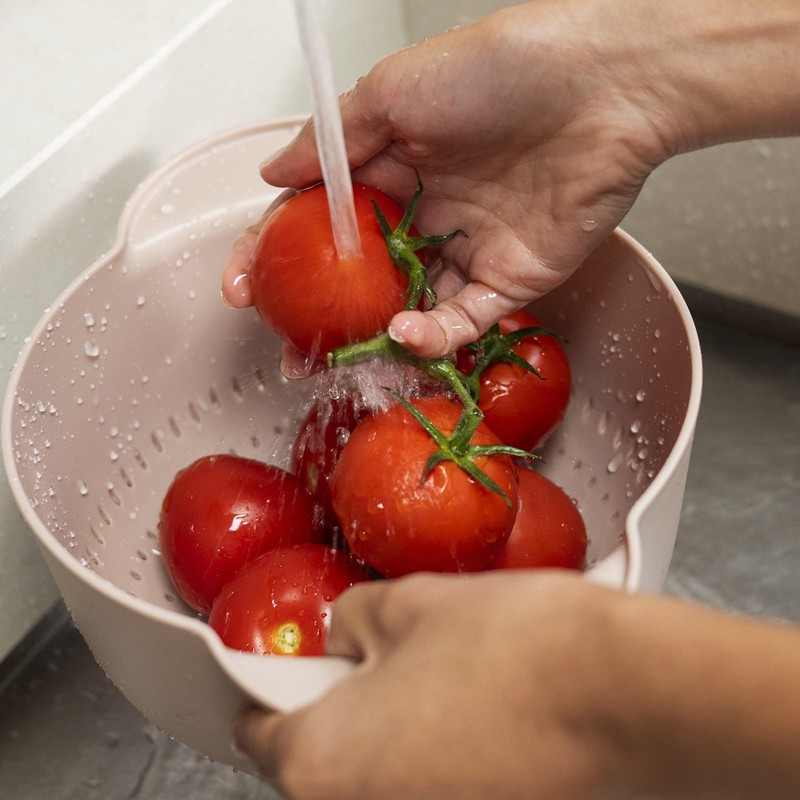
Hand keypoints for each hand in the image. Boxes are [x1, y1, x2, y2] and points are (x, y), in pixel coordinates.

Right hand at [224, 0, 676, 358]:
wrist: (603, 87)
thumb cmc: (502, 69)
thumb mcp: (395, 92)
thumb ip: (331, 141)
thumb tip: (272, 173)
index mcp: (394, 168)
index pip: (321, 224)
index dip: (277, 255)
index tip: (245, 286)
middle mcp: (426, 214)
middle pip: (361, 280)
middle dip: (321, 319)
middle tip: (288, 349)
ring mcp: (467, 251)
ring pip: (408, 310)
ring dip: (370, 341)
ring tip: (333, 359)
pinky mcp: (509, 281)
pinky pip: (462, 322)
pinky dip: (432, 336)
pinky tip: (402, 333)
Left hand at [233, 571, 634, 799]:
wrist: (621, 694)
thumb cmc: (512, 648)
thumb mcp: (405, 605)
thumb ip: (350, 623)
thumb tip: (342, 635)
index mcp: (320, 763)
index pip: (258, 729)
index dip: (268, 686)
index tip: (282, 668)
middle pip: (318, 761)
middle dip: (336, 708)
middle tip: (371, 658)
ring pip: (376, 777)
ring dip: (386, 733)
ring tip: (433, 678)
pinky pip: (425, 787)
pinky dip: (431, 757)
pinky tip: (470, 710)